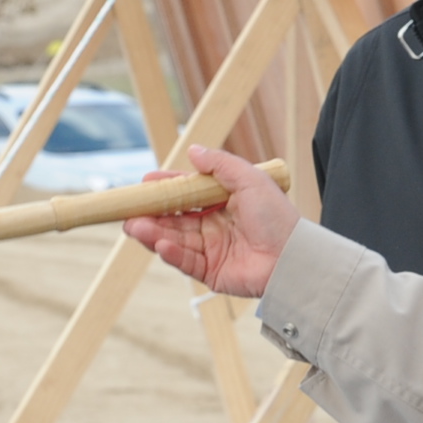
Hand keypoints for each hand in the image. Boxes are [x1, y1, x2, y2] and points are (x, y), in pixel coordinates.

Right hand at [124, 143, 297, 296]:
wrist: (294, 257)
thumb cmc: (277, 217)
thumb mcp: (250, 180)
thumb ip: (220, 165)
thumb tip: (193, 150)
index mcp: (222, 203)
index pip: (186, 194)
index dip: (165, 188)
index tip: (145, 182)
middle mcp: (214, 227)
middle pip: (174, 219)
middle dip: (150, 215)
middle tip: (128, 211)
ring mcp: (212, 250)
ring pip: (174, 240)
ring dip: (153, 234)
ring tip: (134, 227)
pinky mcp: (212, 273)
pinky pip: (186, 262)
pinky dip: (171, 253)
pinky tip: (160, 244)